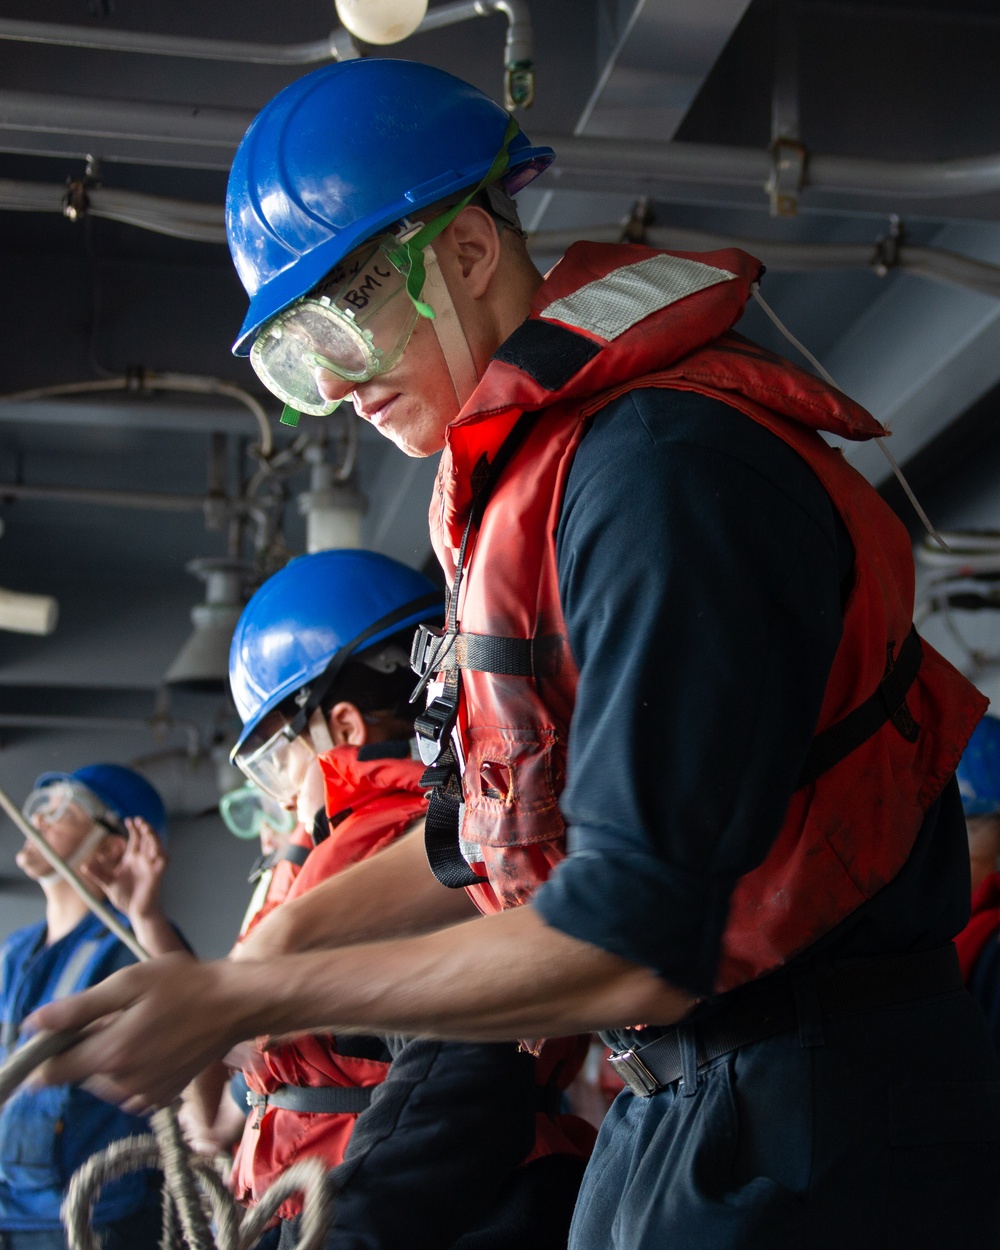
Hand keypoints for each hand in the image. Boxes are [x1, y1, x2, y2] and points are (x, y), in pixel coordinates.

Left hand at [25, 954, 257, 1112]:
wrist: (235, 1005)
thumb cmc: (185, 985)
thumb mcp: (129, 983)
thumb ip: (78, 1008)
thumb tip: (33, 1024)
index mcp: (110, 1055)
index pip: (51, 1073)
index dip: (44, 1054)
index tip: (55, 1033)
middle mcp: (123, 1084)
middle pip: (80, 1073)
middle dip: (89, 1046)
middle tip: (120, 1013)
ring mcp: (144, 1094)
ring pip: (106, 1080)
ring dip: (113, 1057)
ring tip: (143, 1025)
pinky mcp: (163, 1098)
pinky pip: (130, 1088)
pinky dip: (134, 1069)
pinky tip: (156, 1044)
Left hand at [83, 818, 166, 919]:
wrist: (136, 912)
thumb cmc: (125, 897)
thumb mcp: (108, 883)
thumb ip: (98, 873)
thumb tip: (84, 865)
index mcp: (133, 858)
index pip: (136, 838)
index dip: (134, 828)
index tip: (128, 820)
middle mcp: (143, 859)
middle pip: (147, 837)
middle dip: (145, 827)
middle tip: (138, 820)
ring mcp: (151, 865)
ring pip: (157, 845)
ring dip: (153, 836)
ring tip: (146, 829)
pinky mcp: (157, 873)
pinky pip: (163, 859)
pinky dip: (161, 851)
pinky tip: (155, 847)